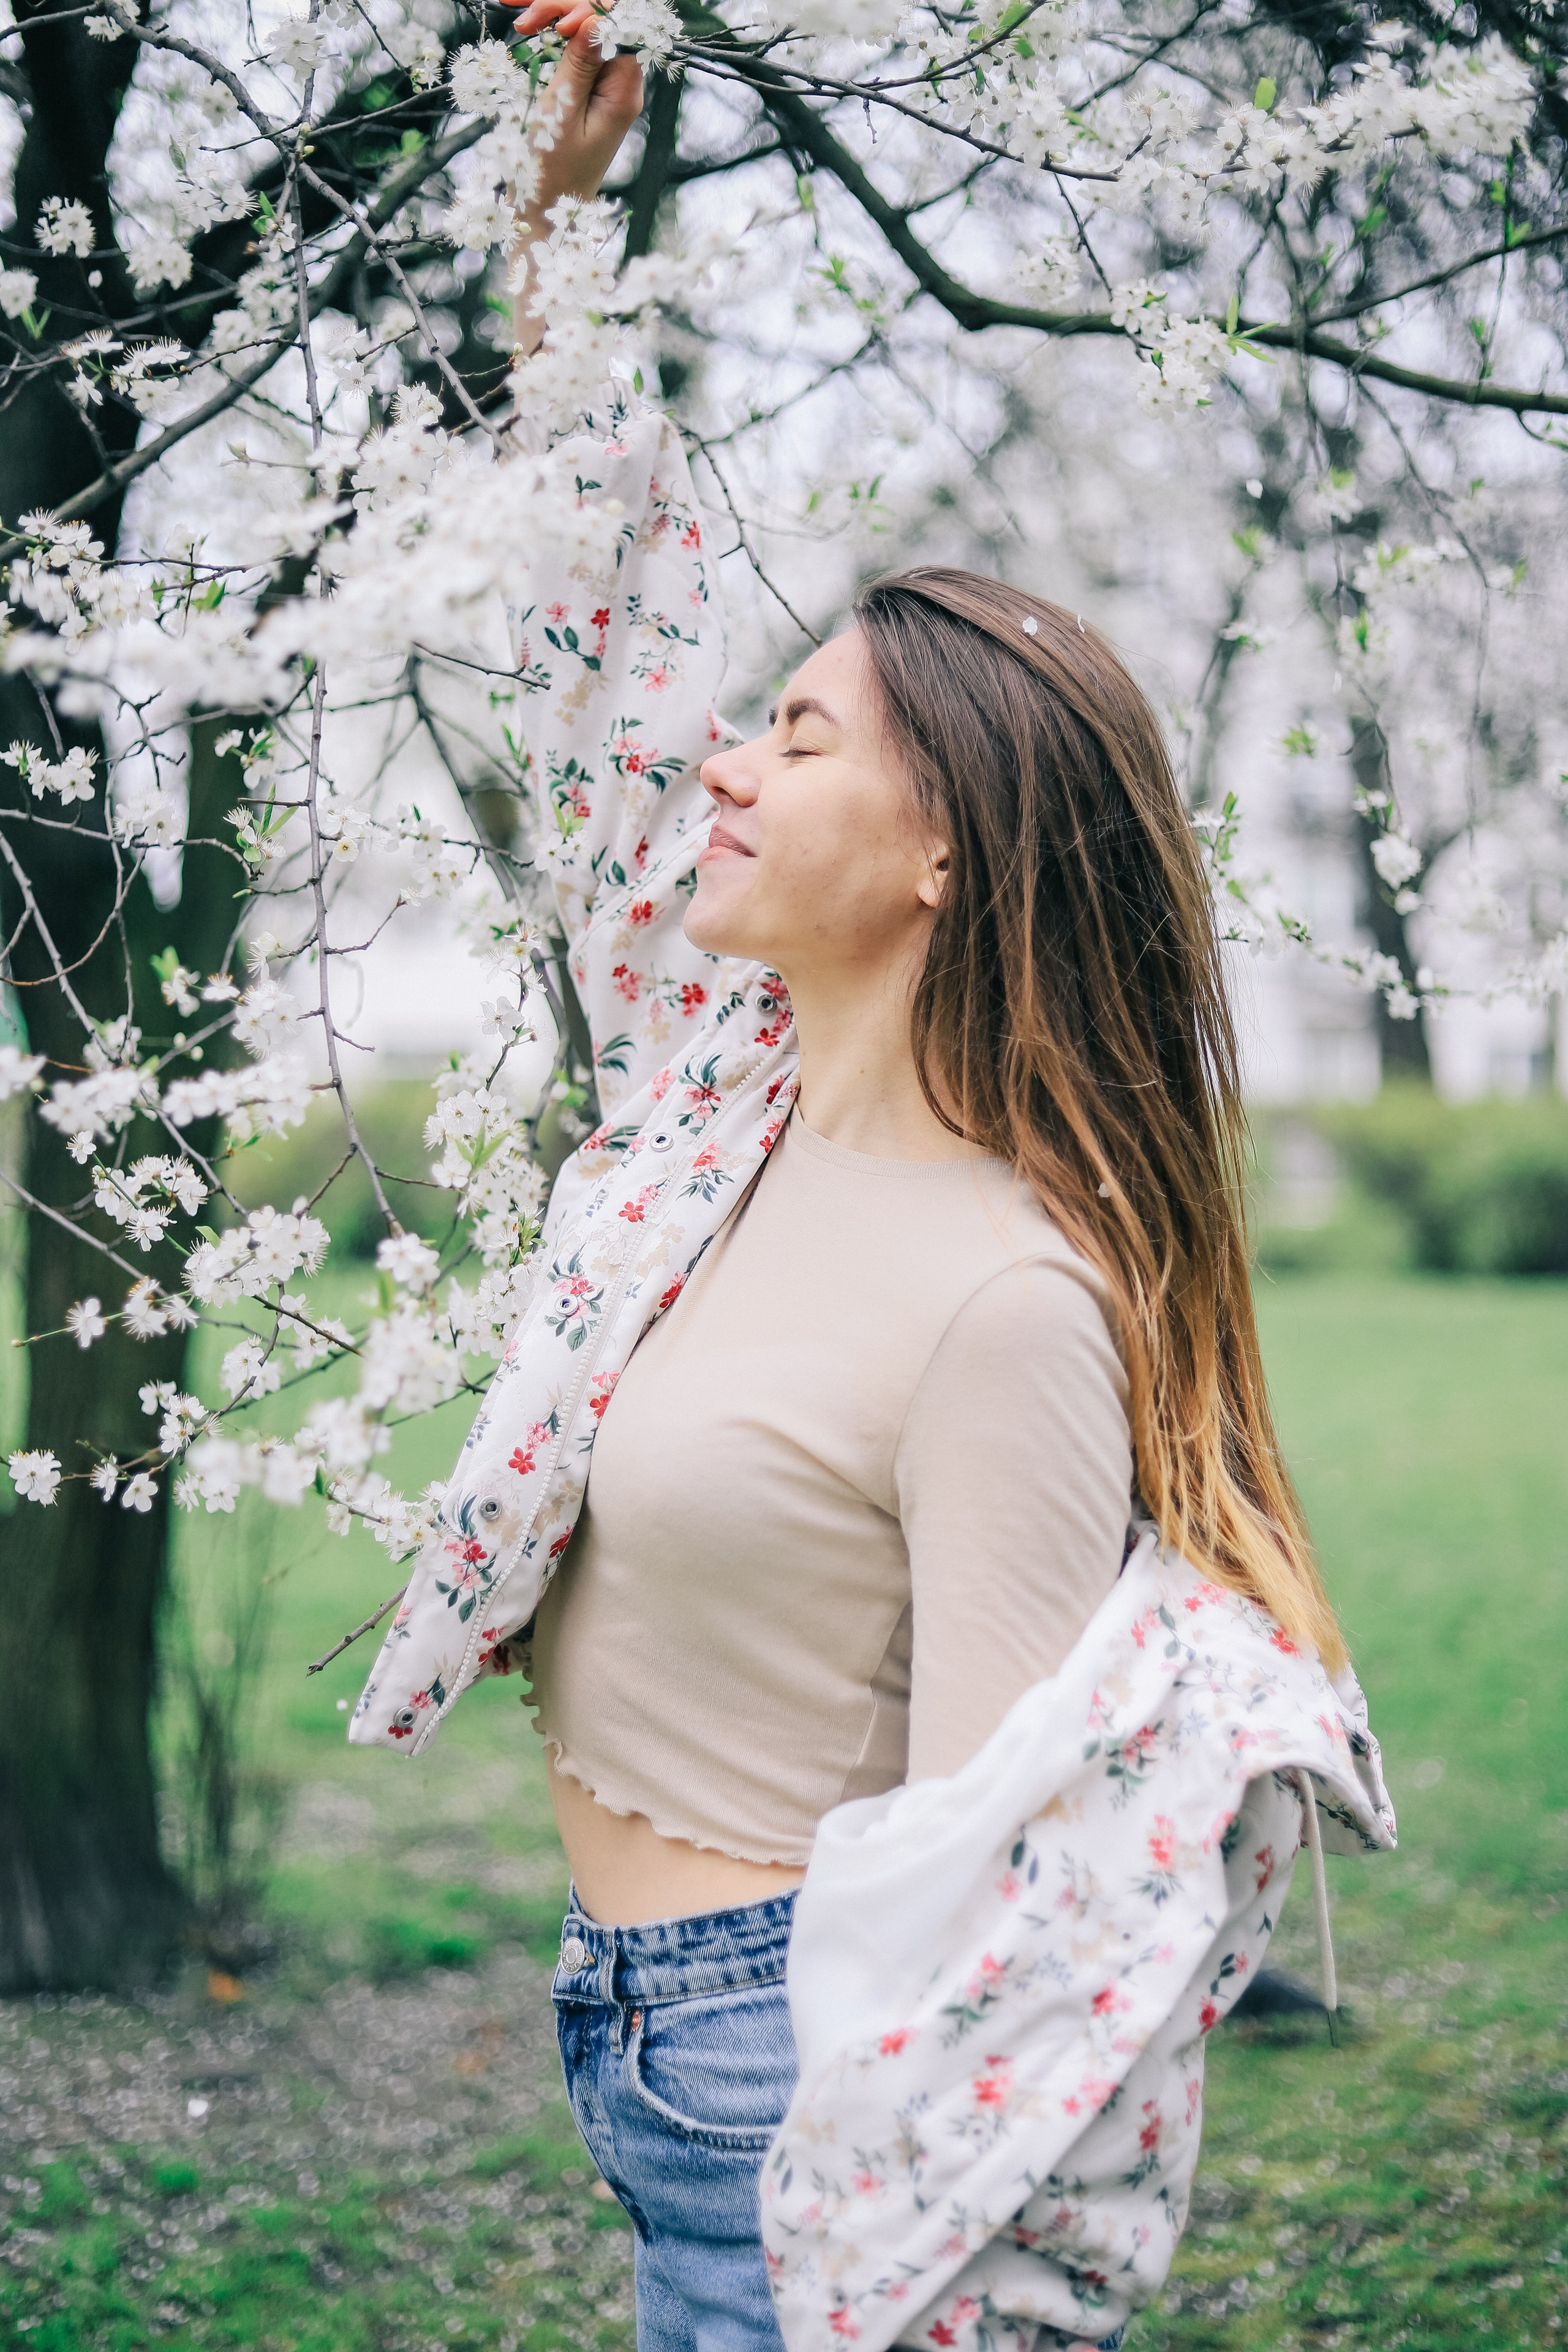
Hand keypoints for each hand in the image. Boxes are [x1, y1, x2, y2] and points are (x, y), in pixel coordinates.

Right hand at [507, 8, 643, 216]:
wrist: (544, 213)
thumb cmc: (551, 174)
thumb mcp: (561, 114)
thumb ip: (580, 65)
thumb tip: (594, 19)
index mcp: (624, 92)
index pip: (620, 28)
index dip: (589, 13)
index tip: (557, 25)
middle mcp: (621, 84)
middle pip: (602, 23)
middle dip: (564, 10)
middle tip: (524, 18)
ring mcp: (604, 84)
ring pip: (585, 29)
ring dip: (553, 16)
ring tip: (521, 22)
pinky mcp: (586, 86)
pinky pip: (575, 45)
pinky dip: (551, 31)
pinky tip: (528, 29)